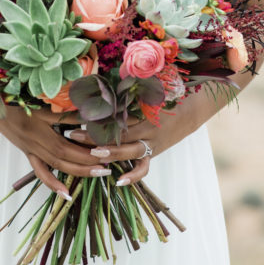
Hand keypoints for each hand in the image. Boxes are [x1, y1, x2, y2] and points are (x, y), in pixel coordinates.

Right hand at [0, 105, 117, 198]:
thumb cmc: (16, 102)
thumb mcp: (40, 105)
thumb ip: (62, 112)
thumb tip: (86, 114)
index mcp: (40, 130)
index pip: (66, 146)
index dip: (84, 152)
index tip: (104, 152)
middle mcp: (36, 144)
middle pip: (64, 159)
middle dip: (87, 164)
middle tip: (108, 167)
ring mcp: (32, 152)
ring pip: (56, 167)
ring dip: (77, 172)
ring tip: (97, 174)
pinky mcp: (29, 154)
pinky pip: (41, 172)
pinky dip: (53, 184)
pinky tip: (66, 194)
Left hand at [63, 92, 208, 184]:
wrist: (191, 110)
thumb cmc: (167, 96)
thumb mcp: (150, 91)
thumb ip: (129, 90)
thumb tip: (105, 83)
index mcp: (144, 111)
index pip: (118, 115)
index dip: (98, 116)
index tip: (77, 115)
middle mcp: (147, 129)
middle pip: (118, 134)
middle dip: (94, 135)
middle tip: (72, 134)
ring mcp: (151, 143)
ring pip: (129, 152)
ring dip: (108, 154)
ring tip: (90, 155)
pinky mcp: (153, 153)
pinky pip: (143, 167)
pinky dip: (132, 175)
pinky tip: (117, 181)